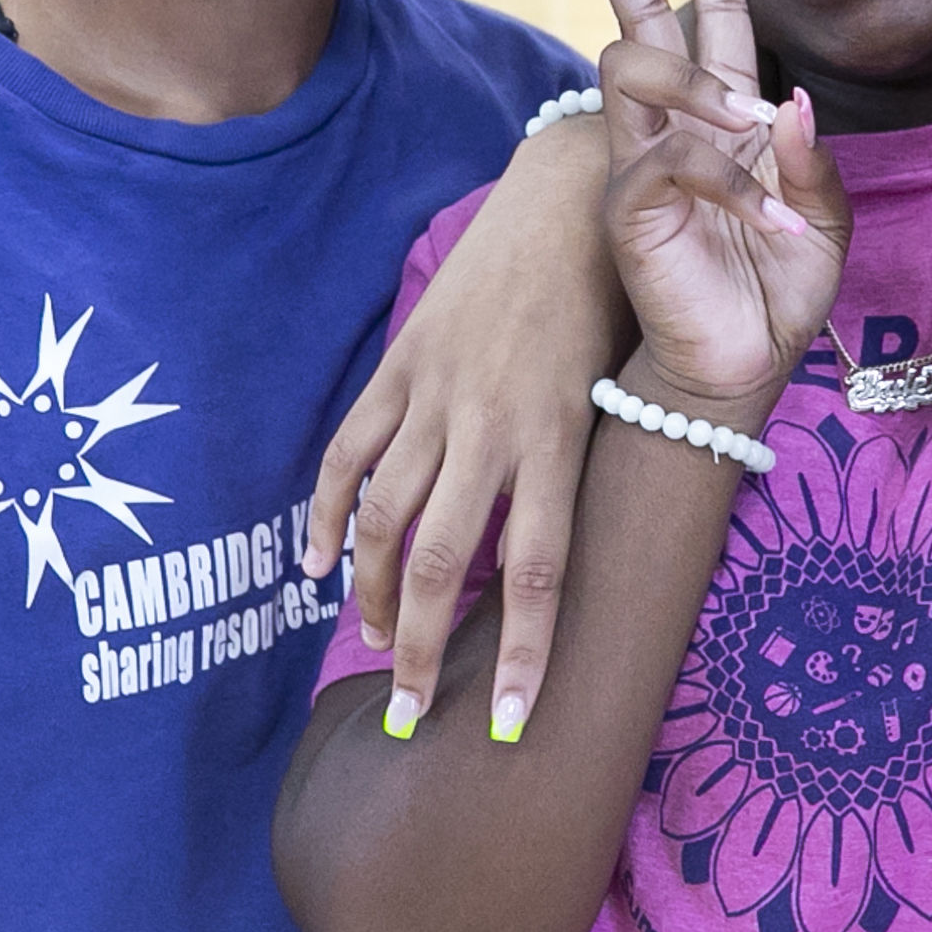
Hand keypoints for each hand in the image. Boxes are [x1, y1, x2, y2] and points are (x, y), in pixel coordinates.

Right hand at [300, 116, 619, 739]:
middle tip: (411, 715)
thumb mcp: (615, 396)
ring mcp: (436, 395)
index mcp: (560, 439)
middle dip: (425, 650)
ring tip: (375, 647)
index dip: (525, 655)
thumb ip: (579, 480)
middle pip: (448, 562)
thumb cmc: (611, 310)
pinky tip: (316, 565)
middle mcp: (493, 425)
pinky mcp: (399, 366)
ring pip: (389, 518)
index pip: (540, 572)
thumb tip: (555, 577)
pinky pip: (350, 453)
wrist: (569, 205)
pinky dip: (327, 512)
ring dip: (375, 593)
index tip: (508, 726)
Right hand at [556, 0, 849, 413]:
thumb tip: (791, 99)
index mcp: (721, 114)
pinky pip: (676, 161)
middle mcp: (671, 126)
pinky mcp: (630, 209)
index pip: (700, 10)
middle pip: (628, 11)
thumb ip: (811, 158)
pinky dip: (737, 185)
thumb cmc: (777, 288)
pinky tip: (778, 226)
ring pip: (634, 65)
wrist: (743, 368)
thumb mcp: (824, 217)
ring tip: (758, 127)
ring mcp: (641, 162)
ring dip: (702, 82)